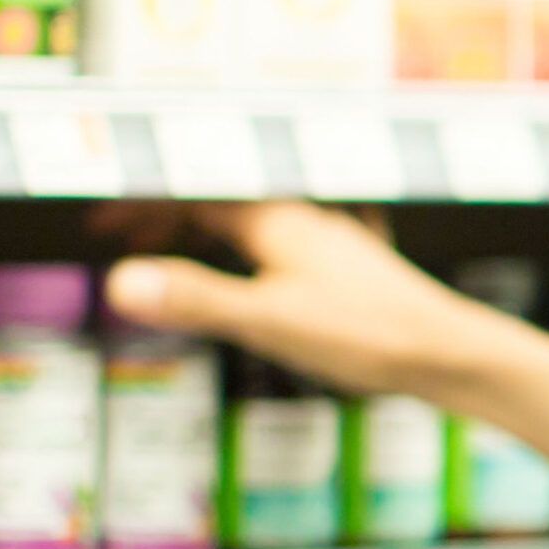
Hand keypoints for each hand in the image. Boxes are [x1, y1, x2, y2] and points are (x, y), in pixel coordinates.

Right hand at [101, 201, 509, 402]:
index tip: (98, 221)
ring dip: (201, 235)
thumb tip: (122, 282)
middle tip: (118, 238)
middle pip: (217, 203)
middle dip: (164, 216)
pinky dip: (238, 258)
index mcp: (276, 219)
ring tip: (167, 260)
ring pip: (248, 226)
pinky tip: (245, 285)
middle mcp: (302, 220)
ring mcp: (326, 244)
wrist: (450, 354)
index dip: (140, 205)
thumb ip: (199, 301)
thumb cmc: (368, 335)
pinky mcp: (345, 272)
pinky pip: (274, 249)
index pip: (191, 194)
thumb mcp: (270, 321)